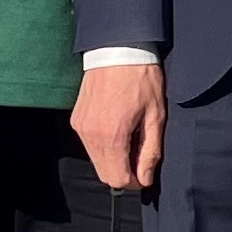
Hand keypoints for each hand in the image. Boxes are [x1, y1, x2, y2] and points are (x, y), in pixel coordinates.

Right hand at [74, 59, 166, 192]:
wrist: (118, 49)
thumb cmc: (141, 79)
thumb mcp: (155, 115)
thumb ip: (150, 151)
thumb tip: (145, 178)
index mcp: (112, 136)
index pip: (118, 179)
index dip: (134, 181)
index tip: (144, 172)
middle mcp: (91, 135)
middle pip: (104, 174)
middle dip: (123, 172)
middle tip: (140, 156)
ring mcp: (80, 127)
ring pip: (96, 160)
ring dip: (113, 159)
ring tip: (130, 138)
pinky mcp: (76, 120)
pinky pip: (89, 145)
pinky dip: (103, 146)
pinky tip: (117, 128)